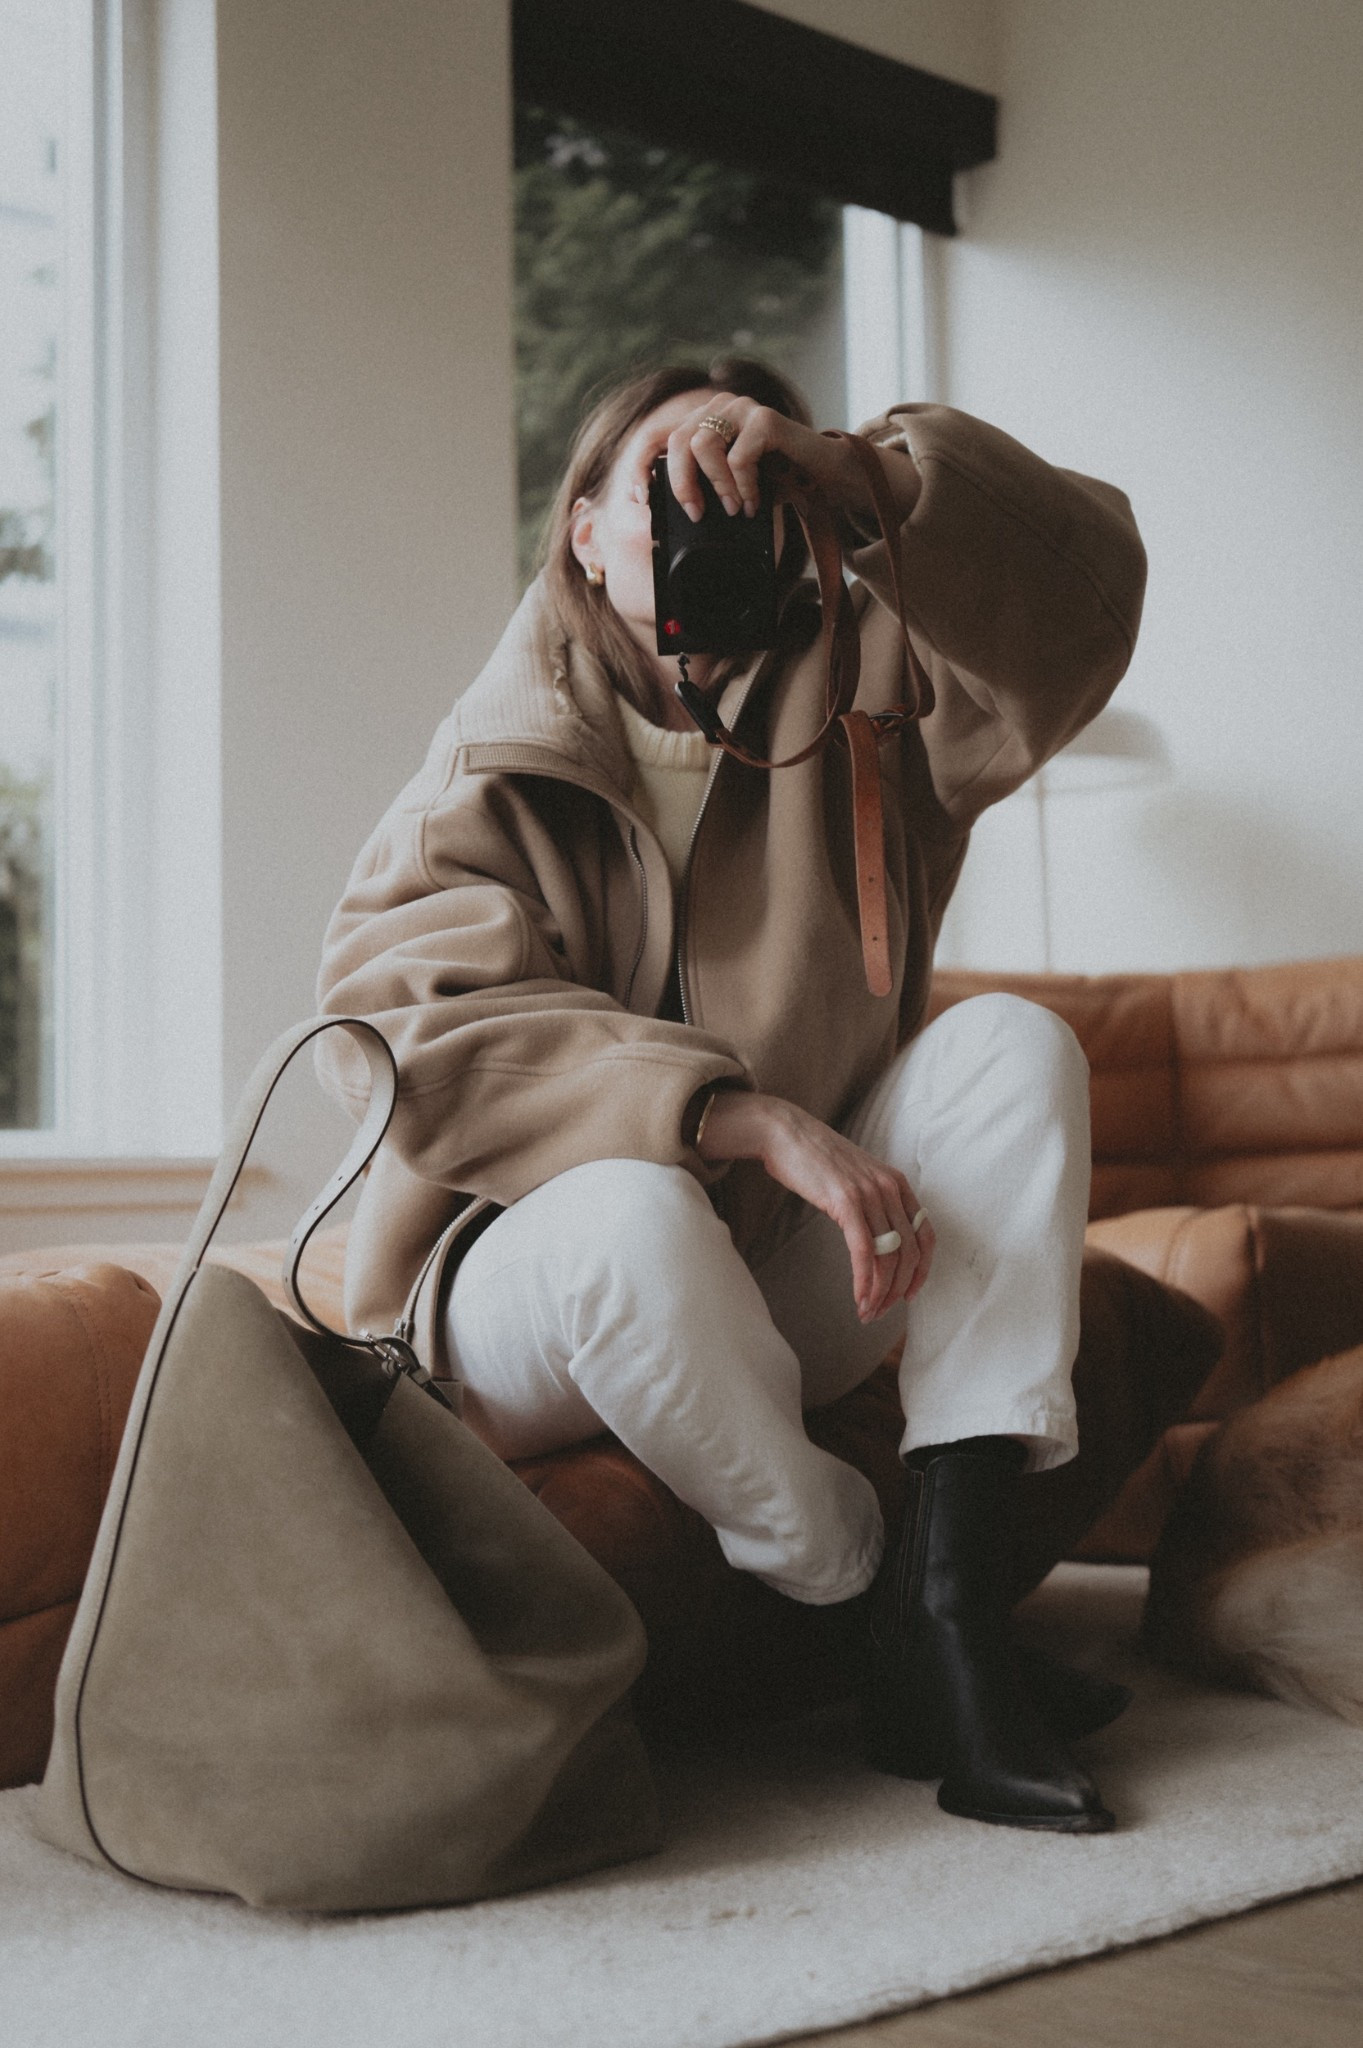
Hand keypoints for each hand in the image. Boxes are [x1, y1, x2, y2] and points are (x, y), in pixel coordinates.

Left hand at [645, 392, 921, 530]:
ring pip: (703, 444)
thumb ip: (705, 488)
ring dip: (716, 485)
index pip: (660, 434)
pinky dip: (743, 486)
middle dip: (681, 484)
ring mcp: (742, 407)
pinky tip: (753, 502)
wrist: (825, 476)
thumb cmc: (778, 481)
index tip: (640, 497)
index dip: (642, 463)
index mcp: (704, 419)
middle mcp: (720, 405)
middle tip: (696, 513)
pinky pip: (739, 457)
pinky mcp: (765, 419)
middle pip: (678, 441)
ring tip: (733, 509)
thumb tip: (674, 513)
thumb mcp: (732, 485)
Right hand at [698, 1091, 935, 1323]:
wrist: (784, 1132)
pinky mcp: (846, 1201)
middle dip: (898, 1290)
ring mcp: (870, 1193)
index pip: (925, 1235)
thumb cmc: (814, 1158)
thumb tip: (876, 1241)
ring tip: (866, 1311)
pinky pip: (864, 1252)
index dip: (922, 1270)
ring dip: (880, 1293)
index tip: (909, 1293)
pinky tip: (858, 1298)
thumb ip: (872, 1203)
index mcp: (897, 1183)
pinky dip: (864, 1281)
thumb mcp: (855, 1178)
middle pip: (910, 1253)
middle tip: (880, 1311)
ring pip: (889, 1257)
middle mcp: (890, 1188)